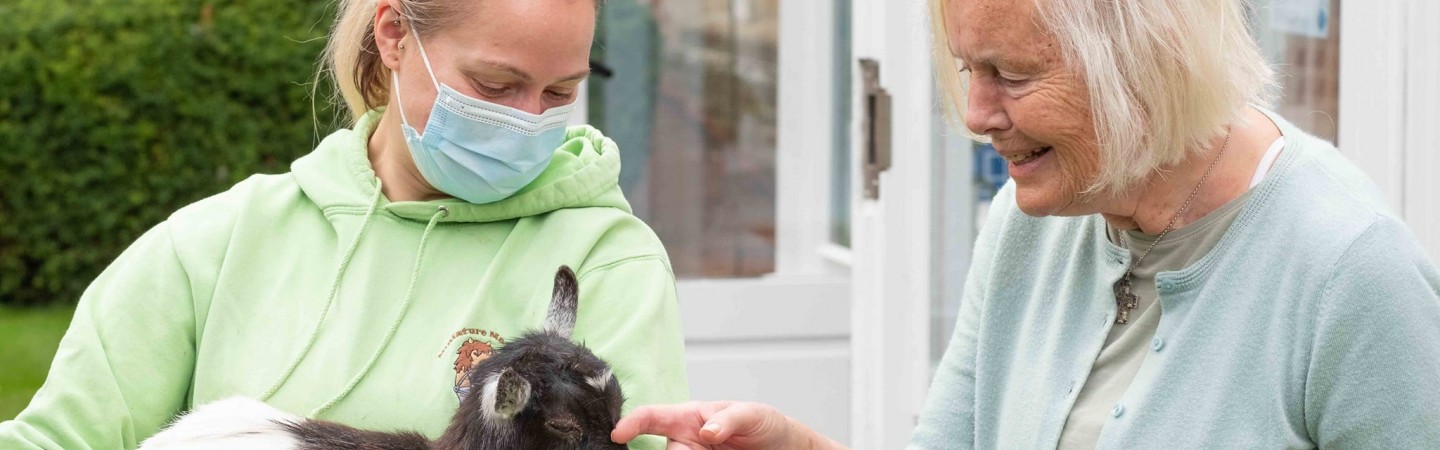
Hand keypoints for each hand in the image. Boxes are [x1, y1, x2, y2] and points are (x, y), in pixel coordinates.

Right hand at [612, 401, 841, 449]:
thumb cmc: (765, 425)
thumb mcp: (753, 415)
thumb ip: (729, 419)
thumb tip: (706, 431)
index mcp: (690, 417)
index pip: (653, 417)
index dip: (632, 422)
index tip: (618, 433)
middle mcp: (686, 441)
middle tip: (710, 448)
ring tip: (722, 448)